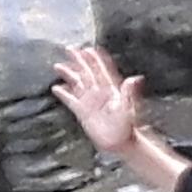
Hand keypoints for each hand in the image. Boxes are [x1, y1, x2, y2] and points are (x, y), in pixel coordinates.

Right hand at [52, 42, 145, 156]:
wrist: (119, 142)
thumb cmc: (126, 126)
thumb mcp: (129, 108)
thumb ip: (129, 93)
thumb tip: (135, 78)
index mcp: (111, 89)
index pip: (101, 70)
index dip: (95, 59)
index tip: (89, 49)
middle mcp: (99, 93)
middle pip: (87, 73)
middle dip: (79, 61)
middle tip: (70, 49)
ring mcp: (90, 101)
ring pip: (77, 83)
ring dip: (68, 74)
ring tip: (58, 65)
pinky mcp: (82, 112)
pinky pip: (71, 100)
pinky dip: (63, 94)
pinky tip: (56, 88)